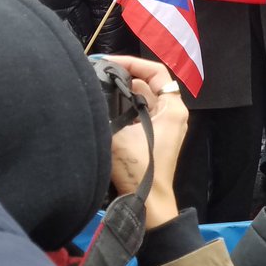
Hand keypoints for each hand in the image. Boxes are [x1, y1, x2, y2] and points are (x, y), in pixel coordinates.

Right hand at [104, 55, 188, 229]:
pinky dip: (124, 107)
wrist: (147, 204)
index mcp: (172, 108)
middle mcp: (173, 113)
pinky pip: (140, 113)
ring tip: (98, 86)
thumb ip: (107, 111)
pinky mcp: (155, 138)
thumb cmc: (138, 169)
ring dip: (123, 92)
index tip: (109, 62)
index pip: (156, 72)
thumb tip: (92, 95)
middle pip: (149, 84)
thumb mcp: (117, 135)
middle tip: (98, 73)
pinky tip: (104, 107)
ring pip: (143, 98)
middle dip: (124, 76)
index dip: (133, 62)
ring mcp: (165, 126)